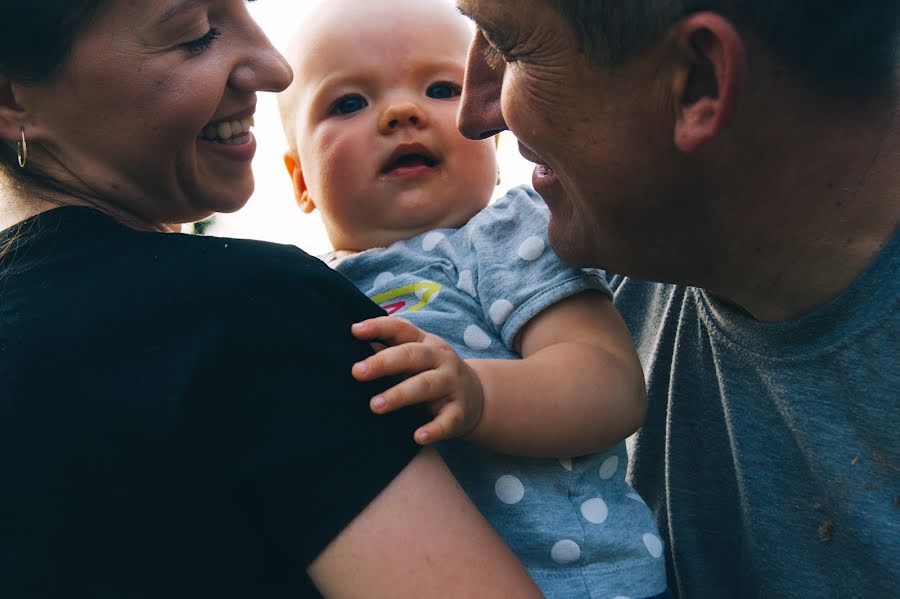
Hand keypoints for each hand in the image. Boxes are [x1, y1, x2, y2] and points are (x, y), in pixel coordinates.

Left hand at [351, 316, 483, 444]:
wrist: (476, 396)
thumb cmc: (430, 373)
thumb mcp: (414, 358)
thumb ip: (387, 350)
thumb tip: (348, 344)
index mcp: (424, 342)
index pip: (401, 328)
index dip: (379, 327)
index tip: (355, 330)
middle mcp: (439, 359)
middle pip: (412, 355)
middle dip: (383, 363)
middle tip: (357, 372)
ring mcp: (451, 384)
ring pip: (426, 385)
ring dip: (400, 395)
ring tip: (375, 406)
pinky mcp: (459, 411)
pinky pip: (447, 420)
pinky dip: (433, 429)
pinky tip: (417, 437)